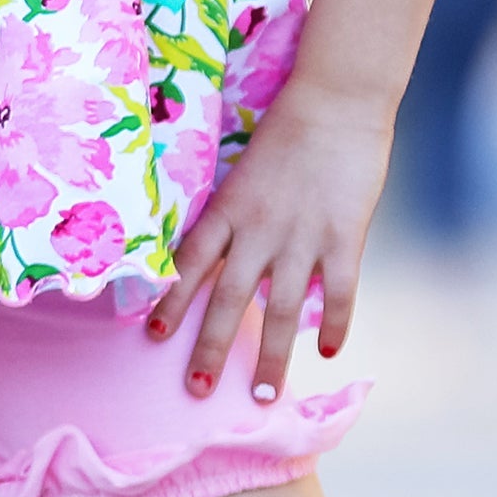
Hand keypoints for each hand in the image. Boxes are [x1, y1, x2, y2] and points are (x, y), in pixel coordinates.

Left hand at [146, 80, 393, 402]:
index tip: (152, 335)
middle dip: (211, 346)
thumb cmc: (289, 130)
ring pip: (281, 310)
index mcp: (230, 208)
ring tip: (261, 396)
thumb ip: (236, 215)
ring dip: (270, 357)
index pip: (191, 261)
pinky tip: (327, 351)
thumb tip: (221, 255)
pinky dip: (334, 324)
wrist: (336, 100)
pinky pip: (338, 293)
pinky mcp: (344, 237)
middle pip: (229, 297)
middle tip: (195, 389)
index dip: (172, 300)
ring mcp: (302, 236)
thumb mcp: (246, 173)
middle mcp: (259, 228)